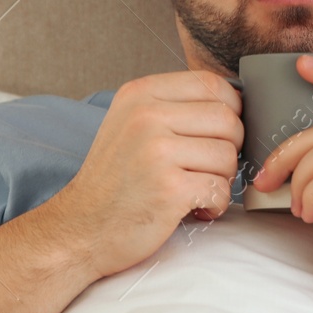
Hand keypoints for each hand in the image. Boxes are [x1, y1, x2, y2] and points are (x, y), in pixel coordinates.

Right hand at [47, 70, 241, 279]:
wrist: (81, 229)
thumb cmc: (115, 181)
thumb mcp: (131, 125)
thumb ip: (173, 107)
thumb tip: (232, 102)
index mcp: (140, 94)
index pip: (210, 83)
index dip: (230, 108)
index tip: (220, 133)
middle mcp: (146, 115)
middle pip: (227, 119)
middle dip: (229, 149)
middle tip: (208, 169)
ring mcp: (156, 151)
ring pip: (227, 156)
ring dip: (222, 180)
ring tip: (196, 190)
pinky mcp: (169, 188)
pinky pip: (219, 189)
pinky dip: (215, 205)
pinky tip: (195, 209)